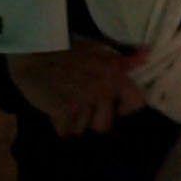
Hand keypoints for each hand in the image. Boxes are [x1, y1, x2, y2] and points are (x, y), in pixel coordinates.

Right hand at [7, 37, 146, 136]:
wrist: (32, 51)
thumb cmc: (66, 49)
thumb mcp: (97, 50)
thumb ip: (123, 60)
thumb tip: (148, 54)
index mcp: (115, 75)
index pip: (136, 103)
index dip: (125, 108)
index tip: (115, 107)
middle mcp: (103, 91)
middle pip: (105, 125)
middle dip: (93, 119)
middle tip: (80, 104)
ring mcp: (83, 103)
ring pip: (82, 128)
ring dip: (74, 121)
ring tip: (65, 102)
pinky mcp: (63, 111)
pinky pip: (65, 131)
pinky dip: (59, 124)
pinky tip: (55, 108)